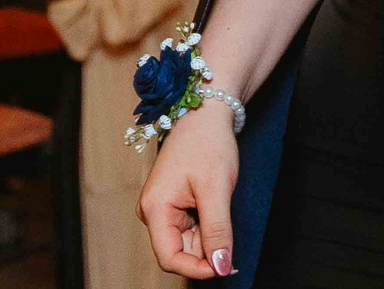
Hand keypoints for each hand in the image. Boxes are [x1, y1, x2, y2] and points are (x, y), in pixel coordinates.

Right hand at [138, 105, 241, 278]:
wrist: (206, 113)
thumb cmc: (208, 144)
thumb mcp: (217, 189)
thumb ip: (218, 231)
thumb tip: (221, 267)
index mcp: (155, 209)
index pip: (169, 258)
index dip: (197, 269)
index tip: (225, 267)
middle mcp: (153, 212)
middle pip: (179, 251)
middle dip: (206, 249)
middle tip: (230, 231)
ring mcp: (162, 208)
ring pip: (187, 242)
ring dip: (209, 236)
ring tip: (221, 206)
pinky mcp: (173, 204)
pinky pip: (190, 228)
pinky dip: (207, 226)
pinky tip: (217, 206)